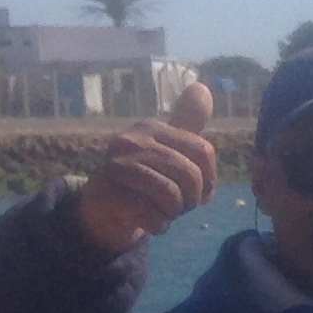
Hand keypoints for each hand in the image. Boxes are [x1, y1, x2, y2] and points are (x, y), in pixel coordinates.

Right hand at [73, 80, 218, 254]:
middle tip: (176, 204)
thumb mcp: (168, 147)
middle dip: (191, 200)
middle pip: (191, 176)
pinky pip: (153, 216)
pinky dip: (158, 225)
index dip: (210, 179)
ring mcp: (116, 166)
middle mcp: (132, 141)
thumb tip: (201, 87)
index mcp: (151, 128)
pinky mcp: (108, 194)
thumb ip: (187, 122)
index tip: (198, 192)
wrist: (103, 209)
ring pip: (172, 196)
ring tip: (161, 210)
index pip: (204, 151)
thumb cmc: (145, 178)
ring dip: (173, 213)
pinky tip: (148, 221)